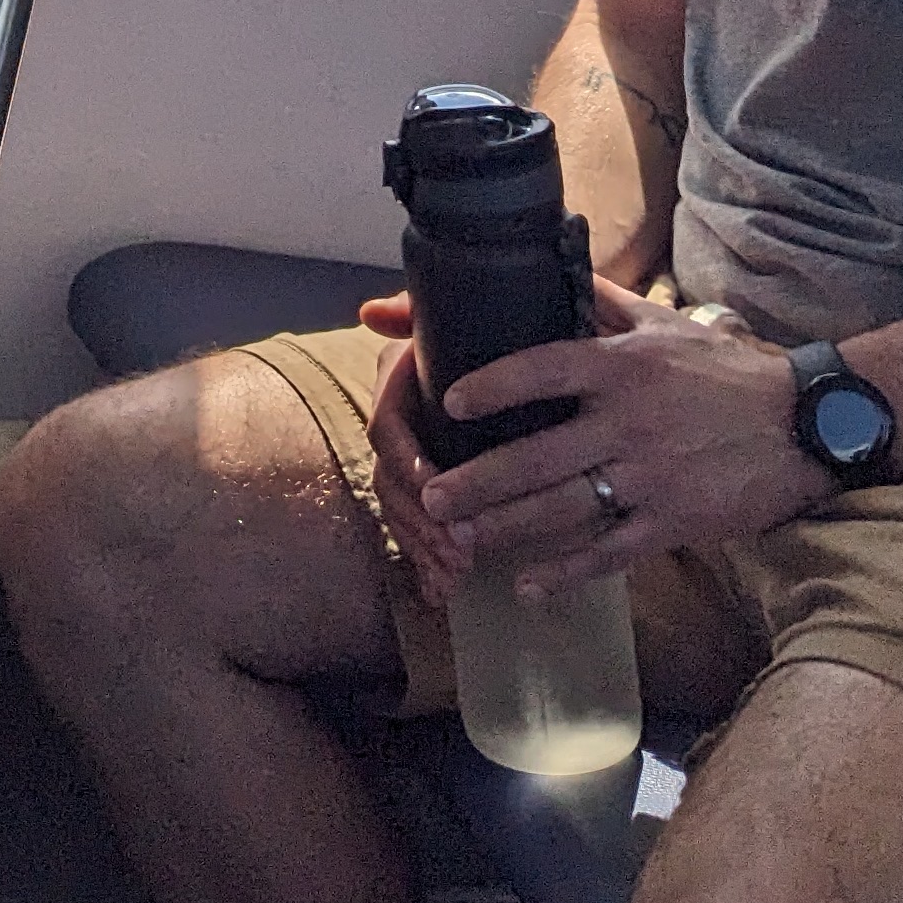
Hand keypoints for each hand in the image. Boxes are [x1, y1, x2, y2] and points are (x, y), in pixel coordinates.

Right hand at [355, 293, 468, 605]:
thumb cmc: (493, 331)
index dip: (407, 460)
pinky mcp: (432, 492)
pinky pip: (416, 532)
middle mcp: (401, 425)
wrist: (529, 360)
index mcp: (400, 385)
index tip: (434, 487)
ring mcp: (412, 463)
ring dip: (423, 547)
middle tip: (459, 552)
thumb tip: (373, 312)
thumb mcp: (461, 317)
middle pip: (391, 481)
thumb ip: (419, 309)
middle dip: (420, 521)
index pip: (387, 427)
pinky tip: (443, 592)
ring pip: (401, 512)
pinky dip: (426, 563)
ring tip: (457, 576)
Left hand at [419, 278, 828, 591]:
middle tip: (430, 496)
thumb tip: (548, 260)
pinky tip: (529, 586)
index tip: (449, 401)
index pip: (542, 368)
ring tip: (459, 539)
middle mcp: (628, 422)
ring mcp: (650, 477)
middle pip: (538, 456)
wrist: (805, 423)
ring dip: (507, 527)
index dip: (493, 386)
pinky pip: (611, 552)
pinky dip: (568, 572)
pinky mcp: (675, 521)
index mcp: (621, 366)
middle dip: (478, 482)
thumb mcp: (662, 324)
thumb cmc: (724, 370)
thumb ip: (602, 300)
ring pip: (564, 508)